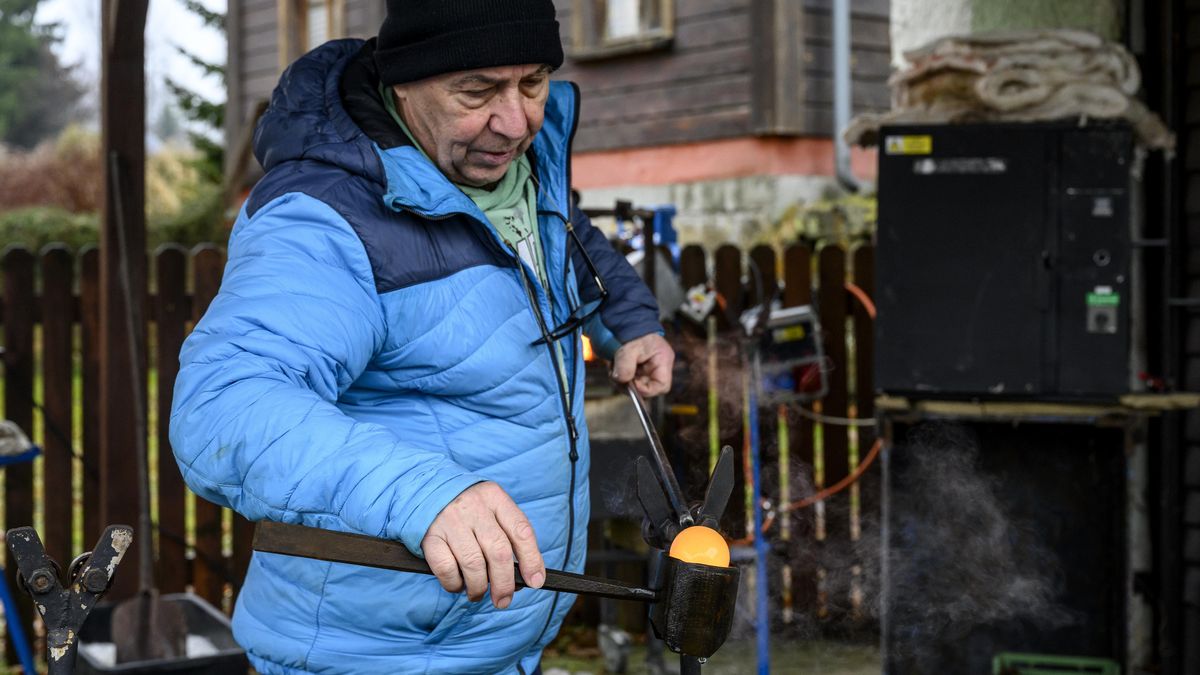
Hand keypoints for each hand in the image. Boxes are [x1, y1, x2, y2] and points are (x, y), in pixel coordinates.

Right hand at [421, 482, 544, 608]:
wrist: (427, 492)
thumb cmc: (469, 510)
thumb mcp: (492, 510)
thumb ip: (509, 537)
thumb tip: (525, 577)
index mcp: (495, 498)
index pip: (521, 530)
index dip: (531, 560)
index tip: (535, 582)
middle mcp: (474, 507)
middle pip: (499, 551)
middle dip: (504, 583)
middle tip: (503, 600)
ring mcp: (451, 521)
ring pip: (473, 564)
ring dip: (478, 587)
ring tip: (477, 592)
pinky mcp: (431, 537)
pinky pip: (446, 569)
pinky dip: (455, 584)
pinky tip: (458, 584)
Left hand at [611, 333, 673, 396]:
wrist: (627, 322)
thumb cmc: (634, 332)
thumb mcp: (629, 348)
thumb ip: (625, 366)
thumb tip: (622, 380)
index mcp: (663, 360)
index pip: (662, 386)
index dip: (647, 390)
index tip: (632, 384)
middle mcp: (658, 367)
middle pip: (647, 387)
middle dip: (630, 385)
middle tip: (617, 376)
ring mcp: (648, 369)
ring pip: (636, 385)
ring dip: (622, 380)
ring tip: (614, 367)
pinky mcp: (638, 369)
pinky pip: (629, 379)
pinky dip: (620, 375)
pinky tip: (615, 366)